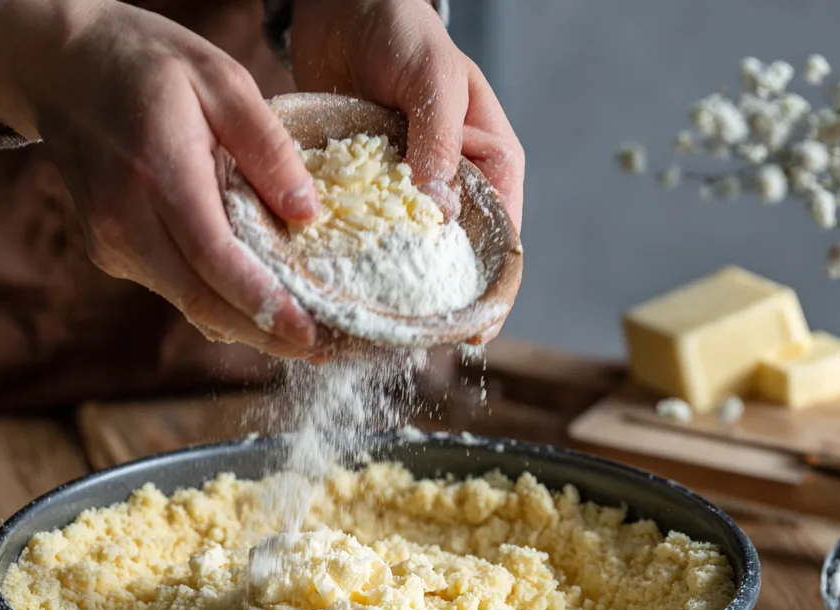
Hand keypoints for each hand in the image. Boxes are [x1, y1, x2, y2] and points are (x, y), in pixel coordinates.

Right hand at [0, 0, 324, 359]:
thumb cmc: (149, 65)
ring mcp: (112, 243)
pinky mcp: (112, 253)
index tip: (308, 334)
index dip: (263, 304)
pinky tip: (258, 307)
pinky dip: (218, 305)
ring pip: (189, 304)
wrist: (63, 65)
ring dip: (246, 326)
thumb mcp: (221, 80)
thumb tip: (308, 214)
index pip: (214, 259)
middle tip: (318, 349)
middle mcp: (126, 219)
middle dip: (263, 333)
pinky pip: (175, 291)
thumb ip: (267, 146)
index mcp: (156, 172)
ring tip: (299, 336)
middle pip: (201, 300)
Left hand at [289, 0, 523, 343]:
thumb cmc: (404, 32)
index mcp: (491, 167)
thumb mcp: (434, 81)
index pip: (504, 242)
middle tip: (412, 346)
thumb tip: (439, 213)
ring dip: (392, 290)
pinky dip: (355, 261)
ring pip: (408, 256)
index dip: (493, 293)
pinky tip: (336, 290)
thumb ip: (438, 143)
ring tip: (373, 331)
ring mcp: (408, 195)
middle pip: (455, 262)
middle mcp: (453, 189)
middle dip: (437, 304)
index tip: (475, 335)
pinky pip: (365, 236)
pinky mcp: (366, 192)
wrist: (345, 5)